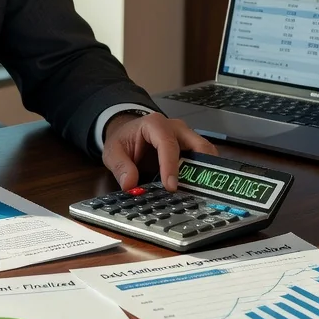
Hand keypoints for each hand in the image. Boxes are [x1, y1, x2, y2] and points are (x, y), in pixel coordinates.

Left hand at [102, 113, 216, 191]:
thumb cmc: (123, 140)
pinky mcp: (192, 148)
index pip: (167, 144)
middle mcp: (176, 128)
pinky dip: (204, 175)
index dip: (170, 165)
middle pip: (198, 145)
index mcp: (155, 124)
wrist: (128, 133)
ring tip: (202, 193)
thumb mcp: (112, 151)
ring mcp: (187, 137)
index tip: (170, 186)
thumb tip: (130, 185)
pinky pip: (204, 160)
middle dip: (201, 167)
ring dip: (206, 173)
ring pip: (206, 153)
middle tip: (199, 191)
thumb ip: (120, 167)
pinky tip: (199, 190)